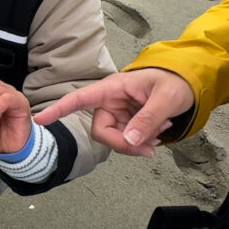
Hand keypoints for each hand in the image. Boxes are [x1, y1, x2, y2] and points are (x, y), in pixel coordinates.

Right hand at [33, 69, 193, 156]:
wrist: (189, 84)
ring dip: (138, 143)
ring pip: (115, 140)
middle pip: (102, 131)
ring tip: (161, 132)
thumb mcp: (166, 98)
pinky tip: (158, 133)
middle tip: (150, 146)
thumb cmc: (175, 81)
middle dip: (124, 143)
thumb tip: (130, 140)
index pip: (79, 99)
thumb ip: (148, 119)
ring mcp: (118, 114)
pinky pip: (127, 141)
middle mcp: (110, 102)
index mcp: (112, 88)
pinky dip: (143, 143)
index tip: (39, 119)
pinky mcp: (127, 124)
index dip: (58, 109)